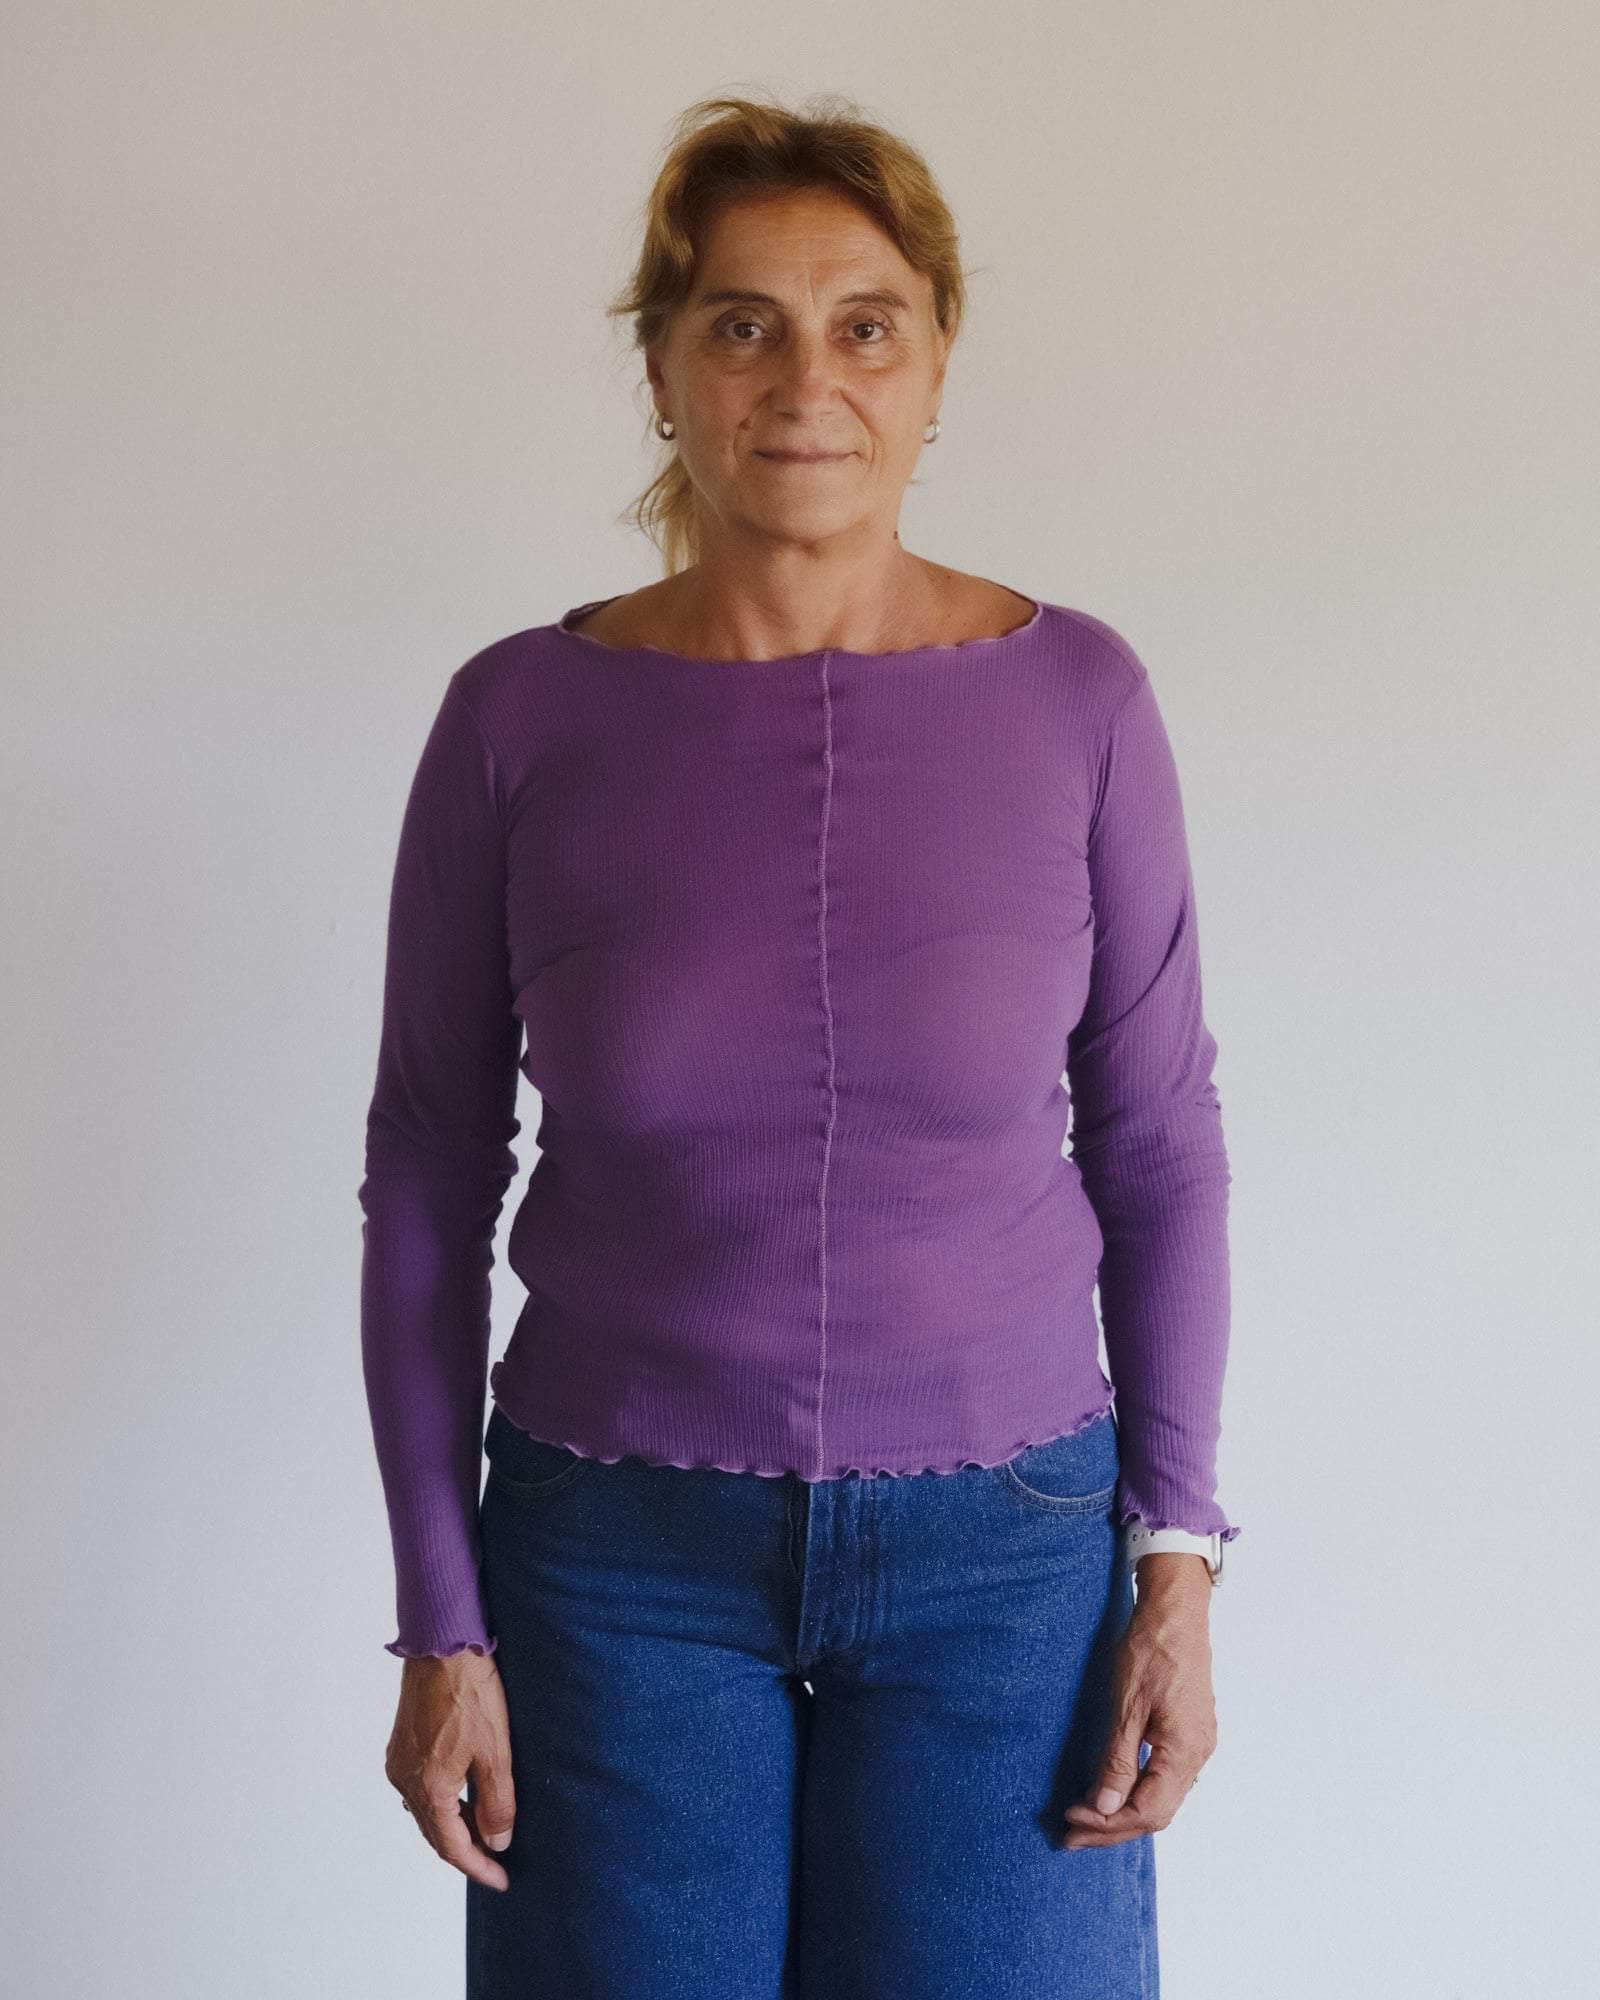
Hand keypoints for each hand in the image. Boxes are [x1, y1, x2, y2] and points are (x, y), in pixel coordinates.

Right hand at [385, 1650, 515, 1890]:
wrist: (442, 1642)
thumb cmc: (472, 1691)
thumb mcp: (496, 1750)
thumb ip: (497, 1801)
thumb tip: (497, 1841)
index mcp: (427, 1786)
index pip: (451, 1846)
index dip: (478, 1867)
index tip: (502, 1880)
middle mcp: (405, 1779)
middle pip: (435, 1832)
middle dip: (466, 1850)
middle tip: (497, 1862)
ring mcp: (400, 1760)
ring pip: (427, 1810)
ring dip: (455, 1825)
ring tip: (487, 1830)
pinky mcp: (402, 1743)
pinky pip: (422, 1787)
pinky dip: (444, 1800)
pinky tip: (465, 1794)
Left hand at [1061, 1555, 1216, 1847]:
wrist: (1176, 1611)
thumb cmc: (1152, 1650)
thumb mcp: (1127, 1706)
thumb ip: (1118, 1761)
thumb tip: (1105, 1806)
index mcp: (1185, 1753)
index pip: (1147, 1813)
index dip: (1107, 1823)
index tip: (1071, 1820)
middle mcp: (1197, 1756)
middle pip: (1155, 1813)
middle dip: (1112, 1827)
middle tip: (1070, 1834)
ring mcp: (1197, 1745)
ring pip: (1161, 1798)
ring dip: (1123, 1812)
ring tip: (1086, 1819)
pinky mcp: (1190, 1733)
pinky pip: (1165, 1778)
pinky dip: (1137, 1792)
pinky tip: (1113, 1790)